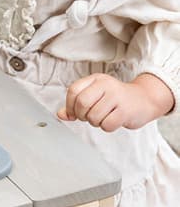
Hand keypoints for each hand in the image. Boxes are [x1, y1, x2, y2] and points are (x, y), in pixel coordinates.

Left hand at [57, 72, 173, 131]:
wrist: (145, 99)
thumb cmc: (116, 99)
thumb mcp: (96, 96)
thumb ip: (76, 104)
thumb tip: (60, 115)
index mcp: (96, 79)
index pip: (73, 91)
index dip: (69, 105)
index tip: (74, 113)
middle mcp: (106, 85)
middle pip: (81, 103)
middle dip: (82, 115)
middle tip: (90, 117)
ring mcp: (117, 97)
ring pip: (93, 116)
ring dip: (95, 122)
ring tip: (104, 117)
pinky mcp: (125, 111)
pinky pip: (106, 125)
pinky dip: (107, 127)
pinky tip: (113, 120)